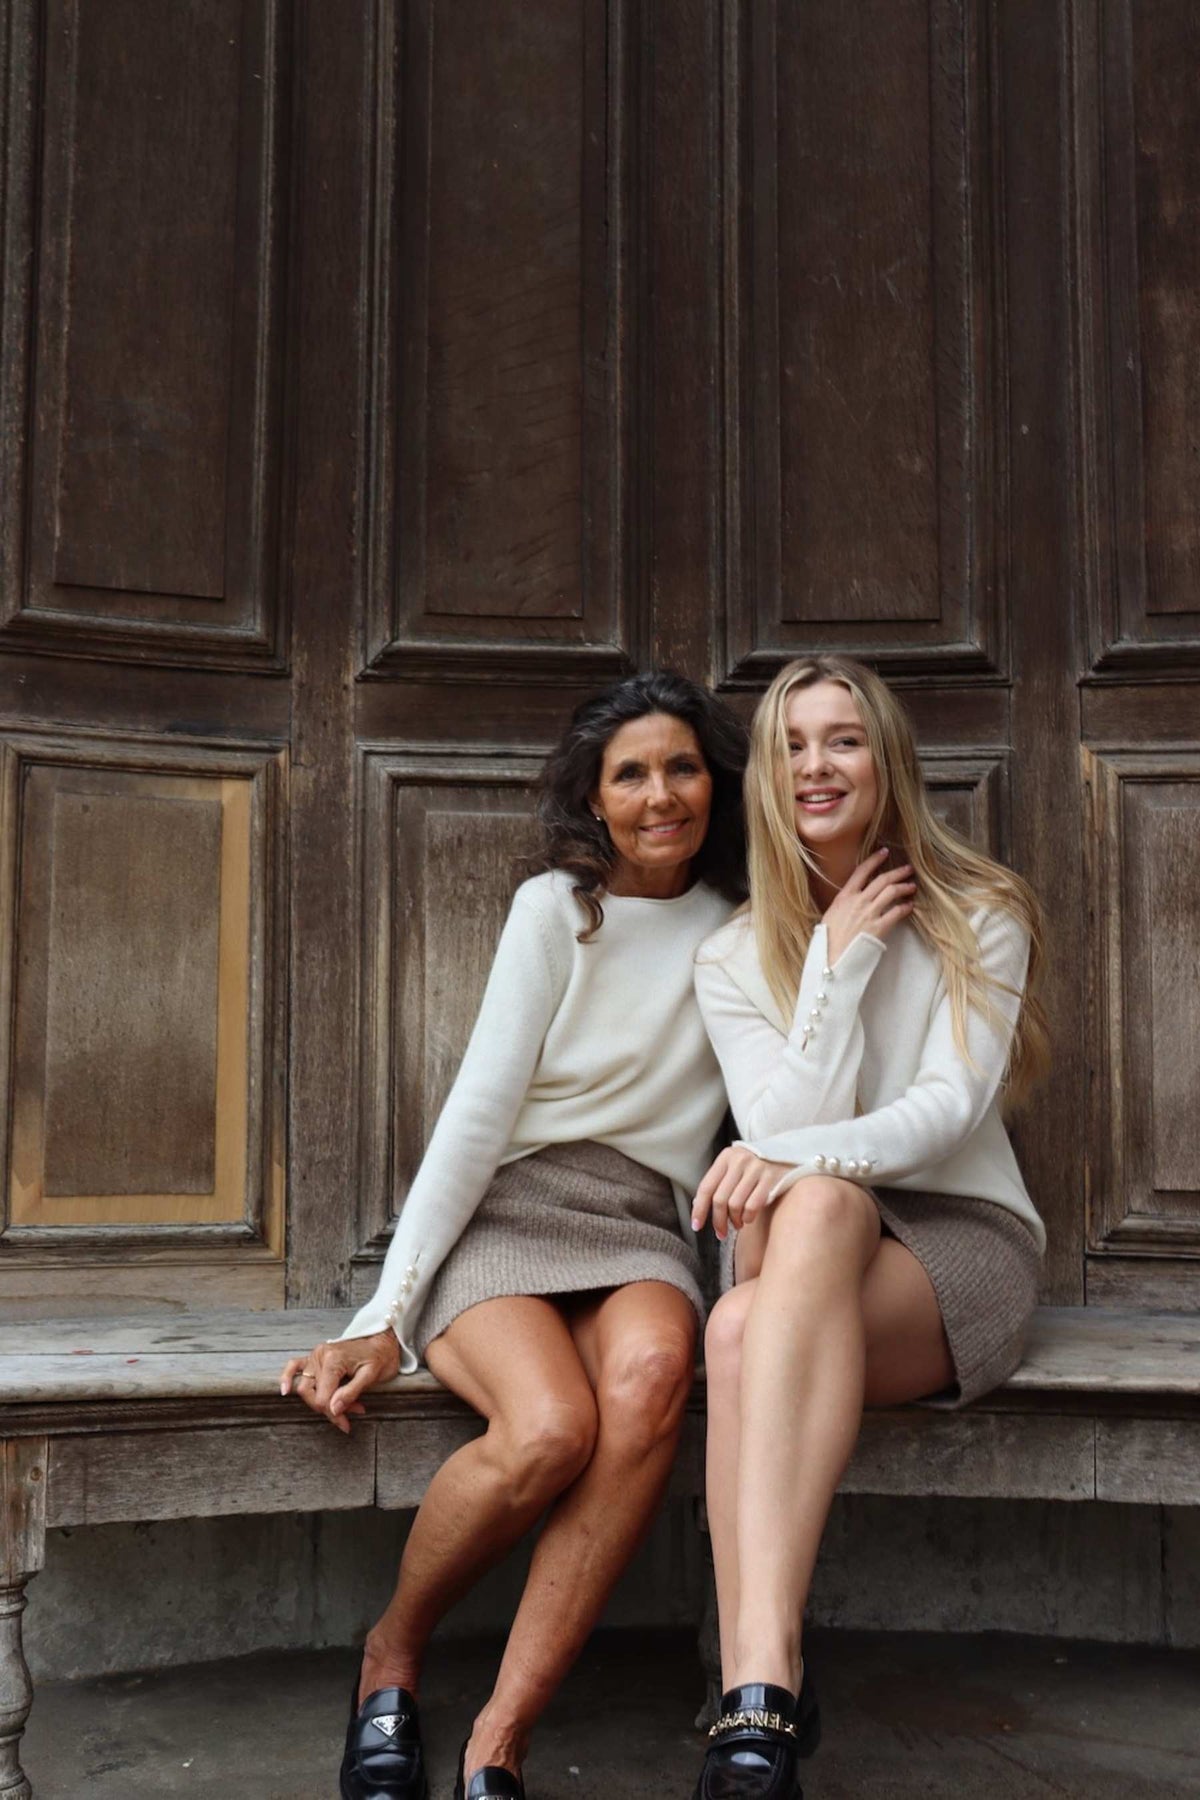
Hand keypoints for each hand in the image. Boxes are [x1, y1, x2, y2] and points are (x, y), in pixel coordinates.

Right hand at [279, 1329, 400, 1434]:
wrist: (383, 1341)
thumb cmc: (380, 1357)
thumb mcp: (371, 1376)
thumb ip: (350, 1392)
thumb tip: (333, 1409)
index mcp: (333, 1360)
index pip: (322, 1397)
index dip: (333, 1414)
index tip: (346, 1423)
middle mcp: (320, 1356)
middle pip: (310, 1393)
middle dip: (328, 1409)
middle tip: (348, 1418)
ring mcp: (315, 1355)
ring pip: (304, 1387)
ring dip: (318, 1401)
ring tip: (340, 1410)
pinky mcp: (315, 1357)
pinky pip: (294, 1366)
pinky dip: (287, 1377)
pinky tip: (284, 1389)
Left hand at [692, 1146, 793, 1238]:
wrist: (788, 1155)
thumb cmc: (755, 1166)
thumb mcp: (735, 1167)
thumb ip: (719, 1182)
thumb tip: (698, 1207)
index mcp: (726, 1157)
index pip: (706, 1187)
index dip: (699, 1209)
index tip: (696, 1226)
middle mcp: (740, 1160)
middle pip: (720, 1199)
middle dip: (718, 1221)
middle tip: (720, 1233)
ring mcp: (756, 1168)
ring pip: (736, 1205)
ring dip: (734, 1221)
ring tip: (737, 1224)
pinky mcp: (771, 1178)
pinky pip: (752, 1206)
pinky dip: (748, 1218)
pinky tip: (748, 1219)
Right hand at [823, 847, 915, 963]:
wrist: (831, 960)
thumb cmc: (827, 941)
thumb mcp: (830, 915)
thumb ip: (844, 904)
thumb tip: (851, 899)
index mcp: (844, 897)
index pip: (862, 871)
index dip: (874, 860)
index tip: (884, 852)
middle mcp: (858, 901)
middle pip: (882, 880)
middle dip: (898, 872)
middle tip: (907, 869)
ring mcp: (869, 914)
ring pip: (892, 892)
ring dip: (904, 887)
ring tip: (911, 886)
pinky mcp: (879, 928)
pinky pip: (897, 912)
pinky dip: (906, 907)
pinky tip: (910, 906)